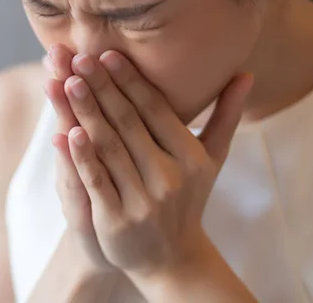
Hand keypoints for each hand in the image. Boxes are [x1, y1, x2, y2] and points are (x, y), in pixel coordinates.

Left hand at [45, 46, 252, 276]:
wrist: (172, 258)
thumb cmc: (188, 199)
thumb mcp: (211, 160)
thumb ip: (225, 116)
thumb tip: (246, 74)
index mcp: (190, 156)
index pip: (154, 109)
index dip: (129, 81)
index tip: (106, 54)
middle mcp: (170, 176)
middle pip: (128, 123)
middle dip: (102, 88)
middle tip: (79, 59)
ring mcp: (143, 199)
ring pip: (109, 147)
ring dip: (87, 112)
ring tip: (67, 82)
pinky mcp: (117, 220)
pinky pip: (96, 181)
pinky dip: (82, 156)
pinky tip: (66, 132)